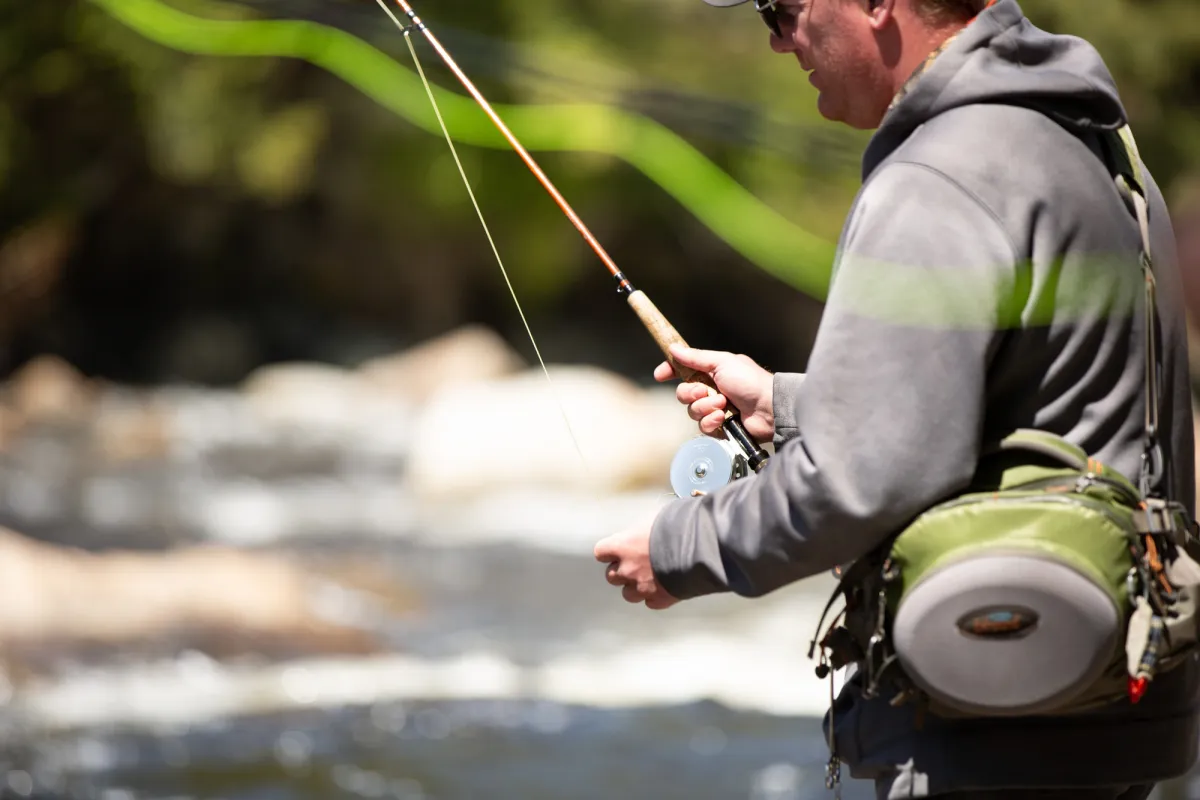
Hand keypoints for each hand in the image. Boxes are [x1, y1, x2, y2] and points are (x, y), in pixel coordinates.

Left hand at [594, 513, 678, 610]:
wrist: (700, 549)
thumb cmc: (678, 529)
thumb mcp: (655, 518)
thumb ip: (642, 528)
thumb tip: (644, 529)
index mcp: (623, 546)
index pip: (601, 552)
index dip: (609, 552)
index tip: (615, 550)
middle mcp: (628, 569)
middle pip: (611, 576)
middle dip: (621, 570)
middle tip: (635, 563)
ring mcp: (642, 588)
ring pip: (628, 594)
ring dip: (634, 587)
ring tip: (649, 578)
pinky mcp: (659, 600)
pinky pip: (650, 602)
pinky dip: (654, 597)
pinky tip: (664, 587)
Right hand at [654, 344, 773, 442]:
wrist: (769, 408)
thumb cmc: (751, 382)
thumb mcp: (723, 362)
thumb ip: (696, 357)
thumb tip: (674, 348)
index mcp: (711, 372)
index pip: (683, 371)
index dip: (670, 371)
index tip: (660, 375)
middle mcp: (711, 390)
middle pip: (683, 394)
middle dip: (691, 394)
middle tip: (705, 391)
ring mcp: (714, 409)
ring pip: (692, 411)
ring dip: (705, 408)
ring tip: (723, 405)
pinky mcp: (719, 426)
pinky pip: (703, 426)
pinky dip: (711, 422)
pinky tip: (723, 418)